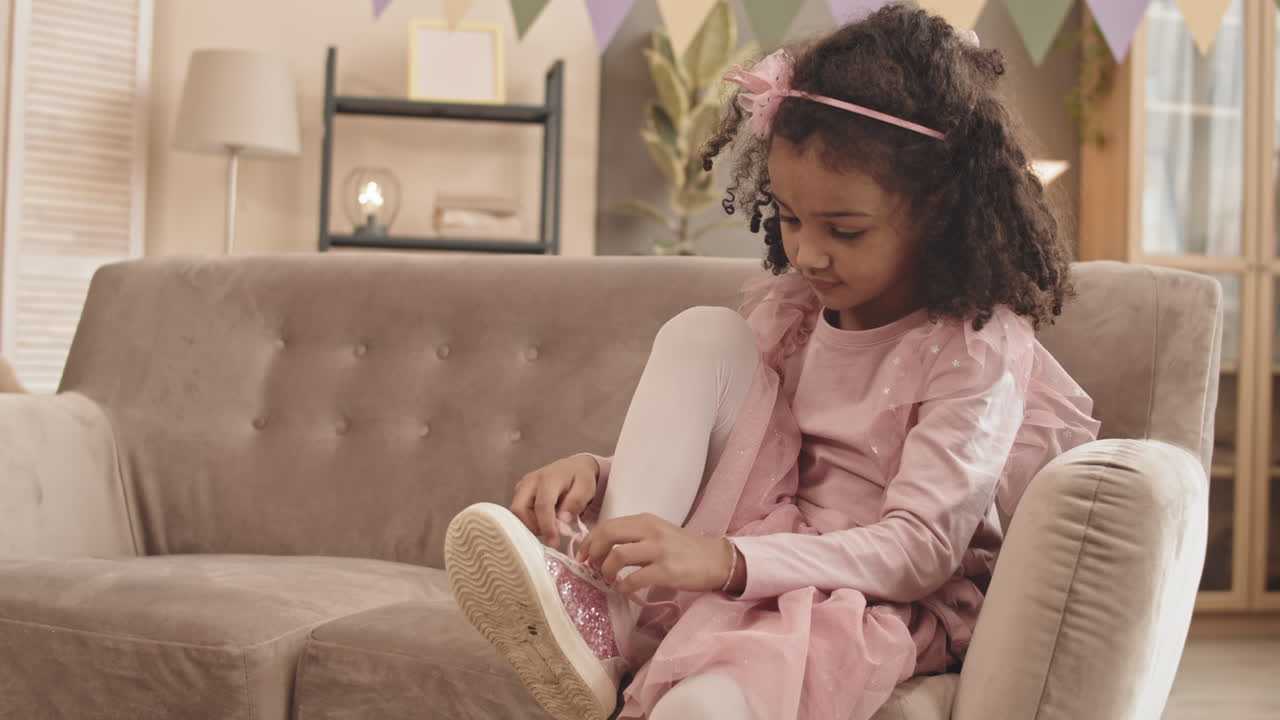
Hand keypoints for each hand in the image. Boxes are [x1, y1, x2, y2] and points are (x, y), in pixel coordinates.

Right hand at [510, 455, 598, 545]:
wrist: (572, 468)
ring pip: (516, 513)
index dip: (547, 526)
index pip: (542, 505)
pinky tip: (543, 521)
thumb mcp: (586, 487)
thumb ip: (576, 502)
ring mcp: (522, 486)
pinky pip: (518, 513)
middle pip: (519, 509)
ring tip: (550, 525)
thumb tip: (562, 519)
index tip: (554, 542)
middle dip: (532, 526)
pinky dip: (529, 521)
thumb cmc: (580, 478)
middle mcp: (530, 481)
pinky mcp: (518, 493)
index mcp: (549, 478)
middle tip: (550, 532)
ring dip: (531, 525)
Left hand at [577, 513, 734, 593]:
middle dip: (592, 552)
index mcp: (645, 520)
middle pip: (608, 535)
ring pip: (618, 556)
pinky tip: (624, 590)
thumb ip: (634, 537)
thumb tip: (602, 549)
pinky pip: (634, 579)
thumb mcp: (658, 533)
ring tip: (607, 579)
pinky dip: (623, 586)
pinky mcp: (666, 570)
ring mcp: (659, 550)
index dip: (590, 540)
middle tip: (588, 566)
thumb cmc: (684, 549)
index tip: (582, 554)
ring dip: (606, 570)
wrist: (716, 560)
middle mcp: (650, 530)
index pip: (608, 524)